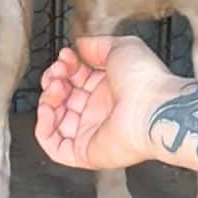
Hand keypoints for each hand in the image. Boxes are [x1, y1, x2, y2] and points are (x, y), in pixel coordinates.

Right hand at [35, 35, 173, 169]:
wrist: (153, 108)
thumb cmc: (145, 79)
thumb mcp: (120, 47)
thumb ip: (96, 45)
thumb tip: (79, 46)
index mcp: (110, 87)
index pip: (77, 77)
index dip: (66, 66)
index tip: (65, 56)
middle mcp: (101, 109)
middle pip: (64, 97)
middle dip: (54, 80)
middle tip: (58, 71)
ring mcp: (93, 131)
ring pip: (56, 120)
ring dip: (48, 100)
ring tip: (55, 87)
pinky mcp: (86, 152)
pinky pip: (55, 146)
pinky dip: (44, 128)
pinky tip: (48, 109)